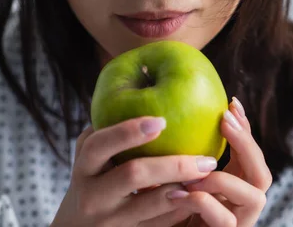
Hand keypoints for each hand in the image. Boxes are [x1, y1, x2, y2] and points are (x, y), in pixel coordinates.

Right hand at [51, 117, 219, 226]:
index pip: (100, 144)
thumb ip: (110, 128)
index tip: (162, 120)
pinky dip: (181, 210)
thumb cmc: (92, 179)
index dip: (128, 131)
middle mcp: (93, 195)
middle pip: (134, 174)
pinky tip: (202, 196)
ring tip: (209, 174)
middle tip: (206, 157)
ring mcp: (109, 220)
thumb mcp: (91, 156)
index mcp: (84, 167)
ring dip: (184, 188)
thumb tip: (147, 80)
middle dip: (173, 163)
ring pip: (151, 205)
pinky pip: (158, 225)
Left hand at [168, 97, 272, 226]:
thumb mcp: (169, 177)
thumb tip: (170, 115)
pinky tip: (177, 192)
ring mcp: (236, 225)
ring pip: (255, 196)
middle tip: (225, 120)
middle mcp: (239, 206)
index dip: (245, 129)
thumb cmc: (156, 213)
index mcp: (232, 187)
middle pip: (263, 173)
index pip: (250, 155)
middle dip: (246, 144)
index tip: (231, 102)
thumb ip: (181, 157)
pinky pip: (226, 221)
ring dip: (223, 179)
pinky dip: (203, 202)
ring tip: (194, 170)